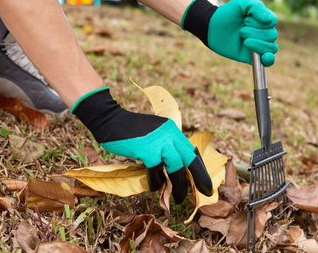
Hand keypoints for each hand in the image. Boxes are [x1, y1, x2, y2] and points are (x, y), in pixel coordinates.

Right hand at [72, 88, 212, 203]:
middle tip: (204, 192)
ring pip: (176, 168)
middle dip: (199, 177)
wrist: (111, 120)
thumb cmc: (130, 130)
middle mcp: (170, 134)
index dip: (200, 167)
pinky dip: (156, 182)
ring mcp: (159, 142)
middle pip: (190, 158)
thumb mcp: (153, 133)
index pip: (191, 150)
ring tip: (179, 198)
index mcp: (172, 129)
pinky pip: (157, 172)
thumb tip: (173, 167)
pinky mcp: (148, 150)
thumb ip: (164, 145)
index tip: (205, 181)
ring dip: (179, 186)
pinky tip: (154, 187)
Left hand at [182, 0, 277, 66]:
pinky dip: (269, 59)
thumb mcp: (241, 4)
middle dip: (255, 33)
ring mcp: (259, 44)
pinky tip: (265, 57)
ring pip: (271, 47)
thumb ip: (257, 8)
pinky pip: (268, 61)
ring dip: (257, 44)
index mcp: (262, 19)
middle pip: (272, 35)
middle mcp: (263, 32)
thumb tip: (270, 21)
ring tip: (243, 39)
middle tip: (241, 31)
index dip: (260, 22)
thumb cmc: (227, 13)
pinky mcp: (252, 56)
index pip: (272, 22)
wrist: (211, 26)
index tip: (246, 19)